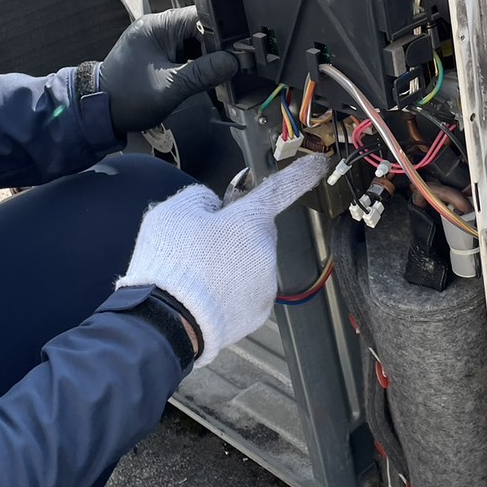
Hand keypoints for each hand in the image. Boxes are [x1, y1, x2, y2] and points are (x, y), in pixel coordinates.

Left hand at [99, 8, 238, 135]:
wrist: (99, 111)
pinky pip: (186, 53)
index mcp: (158, 26)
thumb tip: (232, 62)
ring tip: (217, 75)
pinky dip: (196, 64)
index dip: (222, 33)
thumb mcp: (169, 87)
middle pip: (201, 29)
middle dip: (216, 48)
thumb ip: (202, 73)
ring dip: (207, 58)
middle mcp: (158, 27)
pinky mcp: (159, 53)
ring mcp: (158, 40)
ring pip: (195, 42)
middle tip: (231, 66)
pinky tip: (204, 77)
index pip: (200, 17)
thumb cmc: (126, 97)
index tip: (237, 50)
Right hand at [117, 154, 330, 362]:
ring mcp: (266, 285)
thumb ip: (199, 199)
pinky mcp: (259, 313)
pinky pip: (248, 292)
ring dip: (233, 264)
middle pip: (257, 232)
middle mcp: (267, 251)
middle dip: (237, 233)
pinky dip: (232, 291)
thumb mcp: (173, 211)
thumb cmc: (171, 260)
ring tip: (198, 276)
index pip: (281, 189)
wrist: (167, 322)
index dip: (300, 173)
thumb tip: (212, 207)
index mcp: (250, 220)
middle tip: (201, 244)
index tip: (319, 165)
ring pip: (252, 264)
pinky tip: (206, 296)